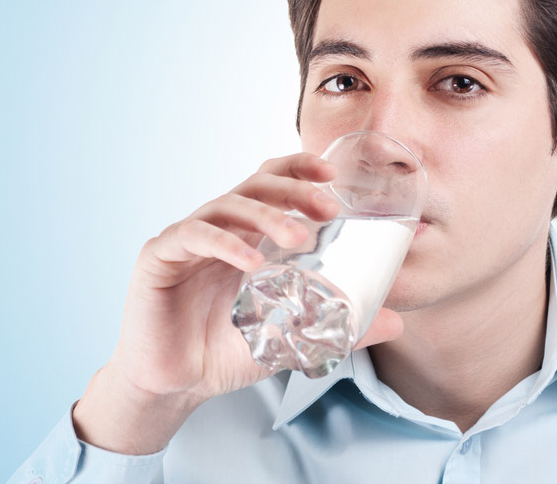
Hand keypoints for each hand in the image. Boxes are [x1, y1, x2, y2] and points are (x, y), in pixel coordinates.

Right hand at [72, 153, 403, 453]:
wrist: (174, 385)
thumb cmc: (225, 350)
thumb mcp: (290, 337)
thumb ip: (338, 325)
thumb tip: (396, 322)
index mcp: (245, 234)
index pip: (270, 184)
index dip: (298, 171)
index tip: (332, 177)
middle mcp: (216, 227)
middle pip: (253, 187)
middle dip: (293, 190)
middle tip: (327, 207)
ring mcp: (186, 238)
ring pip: (227, 206)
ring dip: (265, 215)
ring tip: (297, 236)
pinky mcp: (159, 256)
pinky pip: (193, 235)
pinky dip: (225, 244)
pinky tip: (251, 261)